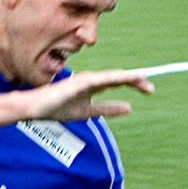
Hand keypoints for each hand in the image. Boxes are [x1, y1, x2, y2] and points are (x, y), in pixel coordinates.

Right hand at [20, 69, 153, 121]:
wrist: (36, 109)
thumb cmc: (58, 107)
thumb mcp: (88, 112)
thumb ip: (107, 109)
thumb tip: (129, 108)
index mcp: (95, 85)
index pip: (119, 82)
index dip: (135, 84)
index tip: (150, 90)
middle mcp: (92, 79)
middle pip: (119, 78)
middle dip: (137, 81)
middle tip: (152, 89)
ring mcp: (86, 79)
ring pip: (112, 76)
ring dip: (127, 77)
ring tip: (142, 78)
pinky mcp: (79, 82)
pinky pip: (100, 80)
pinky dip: (112, 78)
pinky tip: (123, 79)